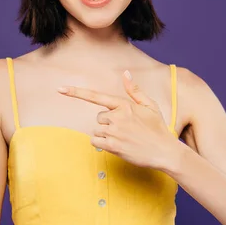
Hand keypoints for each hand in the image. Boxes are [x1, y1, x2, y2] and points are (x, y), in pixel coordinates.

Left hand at [58, 70, 181, 170]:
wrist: (165, 151)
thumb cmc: (158, 128)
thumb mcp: (150, 106)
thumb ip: (135, 91)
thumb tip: (125, 73)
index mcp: (125, 105)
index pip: (96, 96)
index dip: (76, 92)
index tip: (60, 89)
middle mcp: (118, 116)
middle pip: (99, 118)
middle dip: (108, 124)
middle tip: (125, 130)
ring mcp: (115, 131)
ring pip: (97, 130)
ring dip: (106, 135)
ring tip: (124, 139)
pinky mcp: (113, 145)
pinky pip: (95, 141)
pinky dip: (102, 144)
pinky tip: (118, 145)